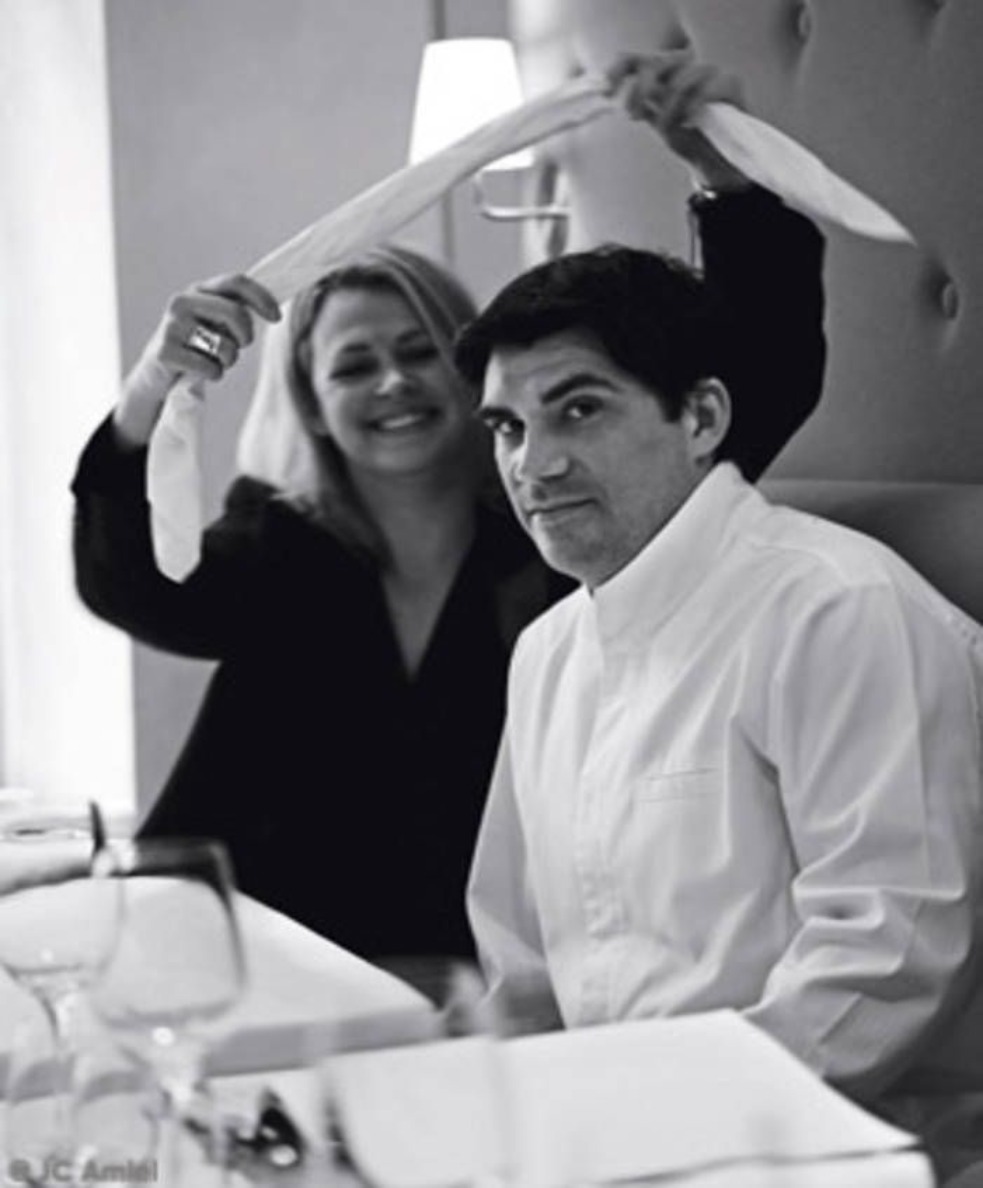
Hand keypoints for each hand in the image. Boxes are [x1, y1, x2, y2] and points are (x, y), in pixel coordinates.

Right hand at [114, 274, 280, 447]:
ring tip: (213, 360)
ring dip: (228, 360)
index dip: (261, 298)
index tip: (277, 317)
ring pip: (225, 347)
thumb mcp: (217, 324)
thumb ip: (238, 312)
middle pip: (236, 314)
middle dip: (246, 336)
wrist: (158, 376)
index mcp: (199, 291)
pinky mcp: (165, 352)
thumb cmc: (197, 348)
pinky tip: (199, 371)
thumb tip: (273, 310)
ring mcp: (172, 326)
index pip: (236, 282)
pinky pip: (210, 368)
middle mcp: (183, 302)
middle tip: (240, 346)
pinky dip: (213, 375)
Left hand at [606, 49, 751, 191]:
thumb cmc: (688, 138)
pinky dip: (695, 105)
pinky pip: (707, 88)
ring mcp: (708, 72)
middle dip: (640, 89)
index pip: (636, 60)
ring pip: (680, 80)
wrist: (717, 161)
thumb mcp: (658, 121)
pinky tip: (690, 120)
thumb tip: (612, 95)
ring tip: (671, 129)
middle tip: (633, 116)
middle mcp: (685, 67)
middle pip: (655, 62)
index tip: (606, 91)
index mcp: (664, 73)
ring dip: (669, 110)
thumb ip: (642, 104)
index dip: (618, 70)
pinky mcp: (730, 83)